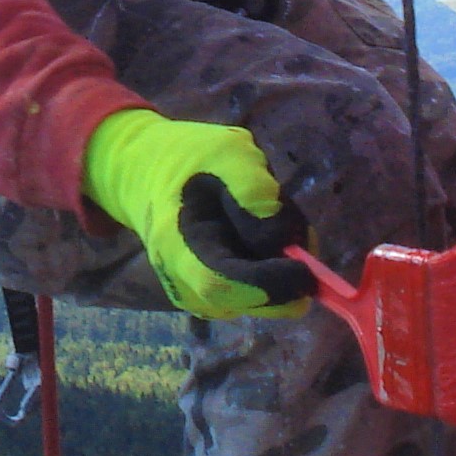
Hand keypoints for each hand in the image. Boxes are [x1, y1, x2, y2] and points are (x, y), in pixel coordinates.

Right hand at [81, 109, 307, 319]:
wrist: (151, 173)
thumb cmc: (188, 157)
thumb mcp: (226, 152)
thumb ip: (254, 191)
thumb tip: (282, 241)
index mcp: (176, 246)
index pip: (221, 284)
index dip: (267, 283)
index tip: (305, 267)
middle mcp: (185, 284)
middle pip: (250, 302)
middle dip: (287, 275)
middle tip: (299, 232)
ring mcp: (200, 296)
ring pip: (263, 301)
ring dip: (283, 269)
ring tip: (271, 221)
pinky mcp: (217, 298)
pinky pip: (260, 296)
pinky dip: (275, 270)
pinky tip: (262, 235)